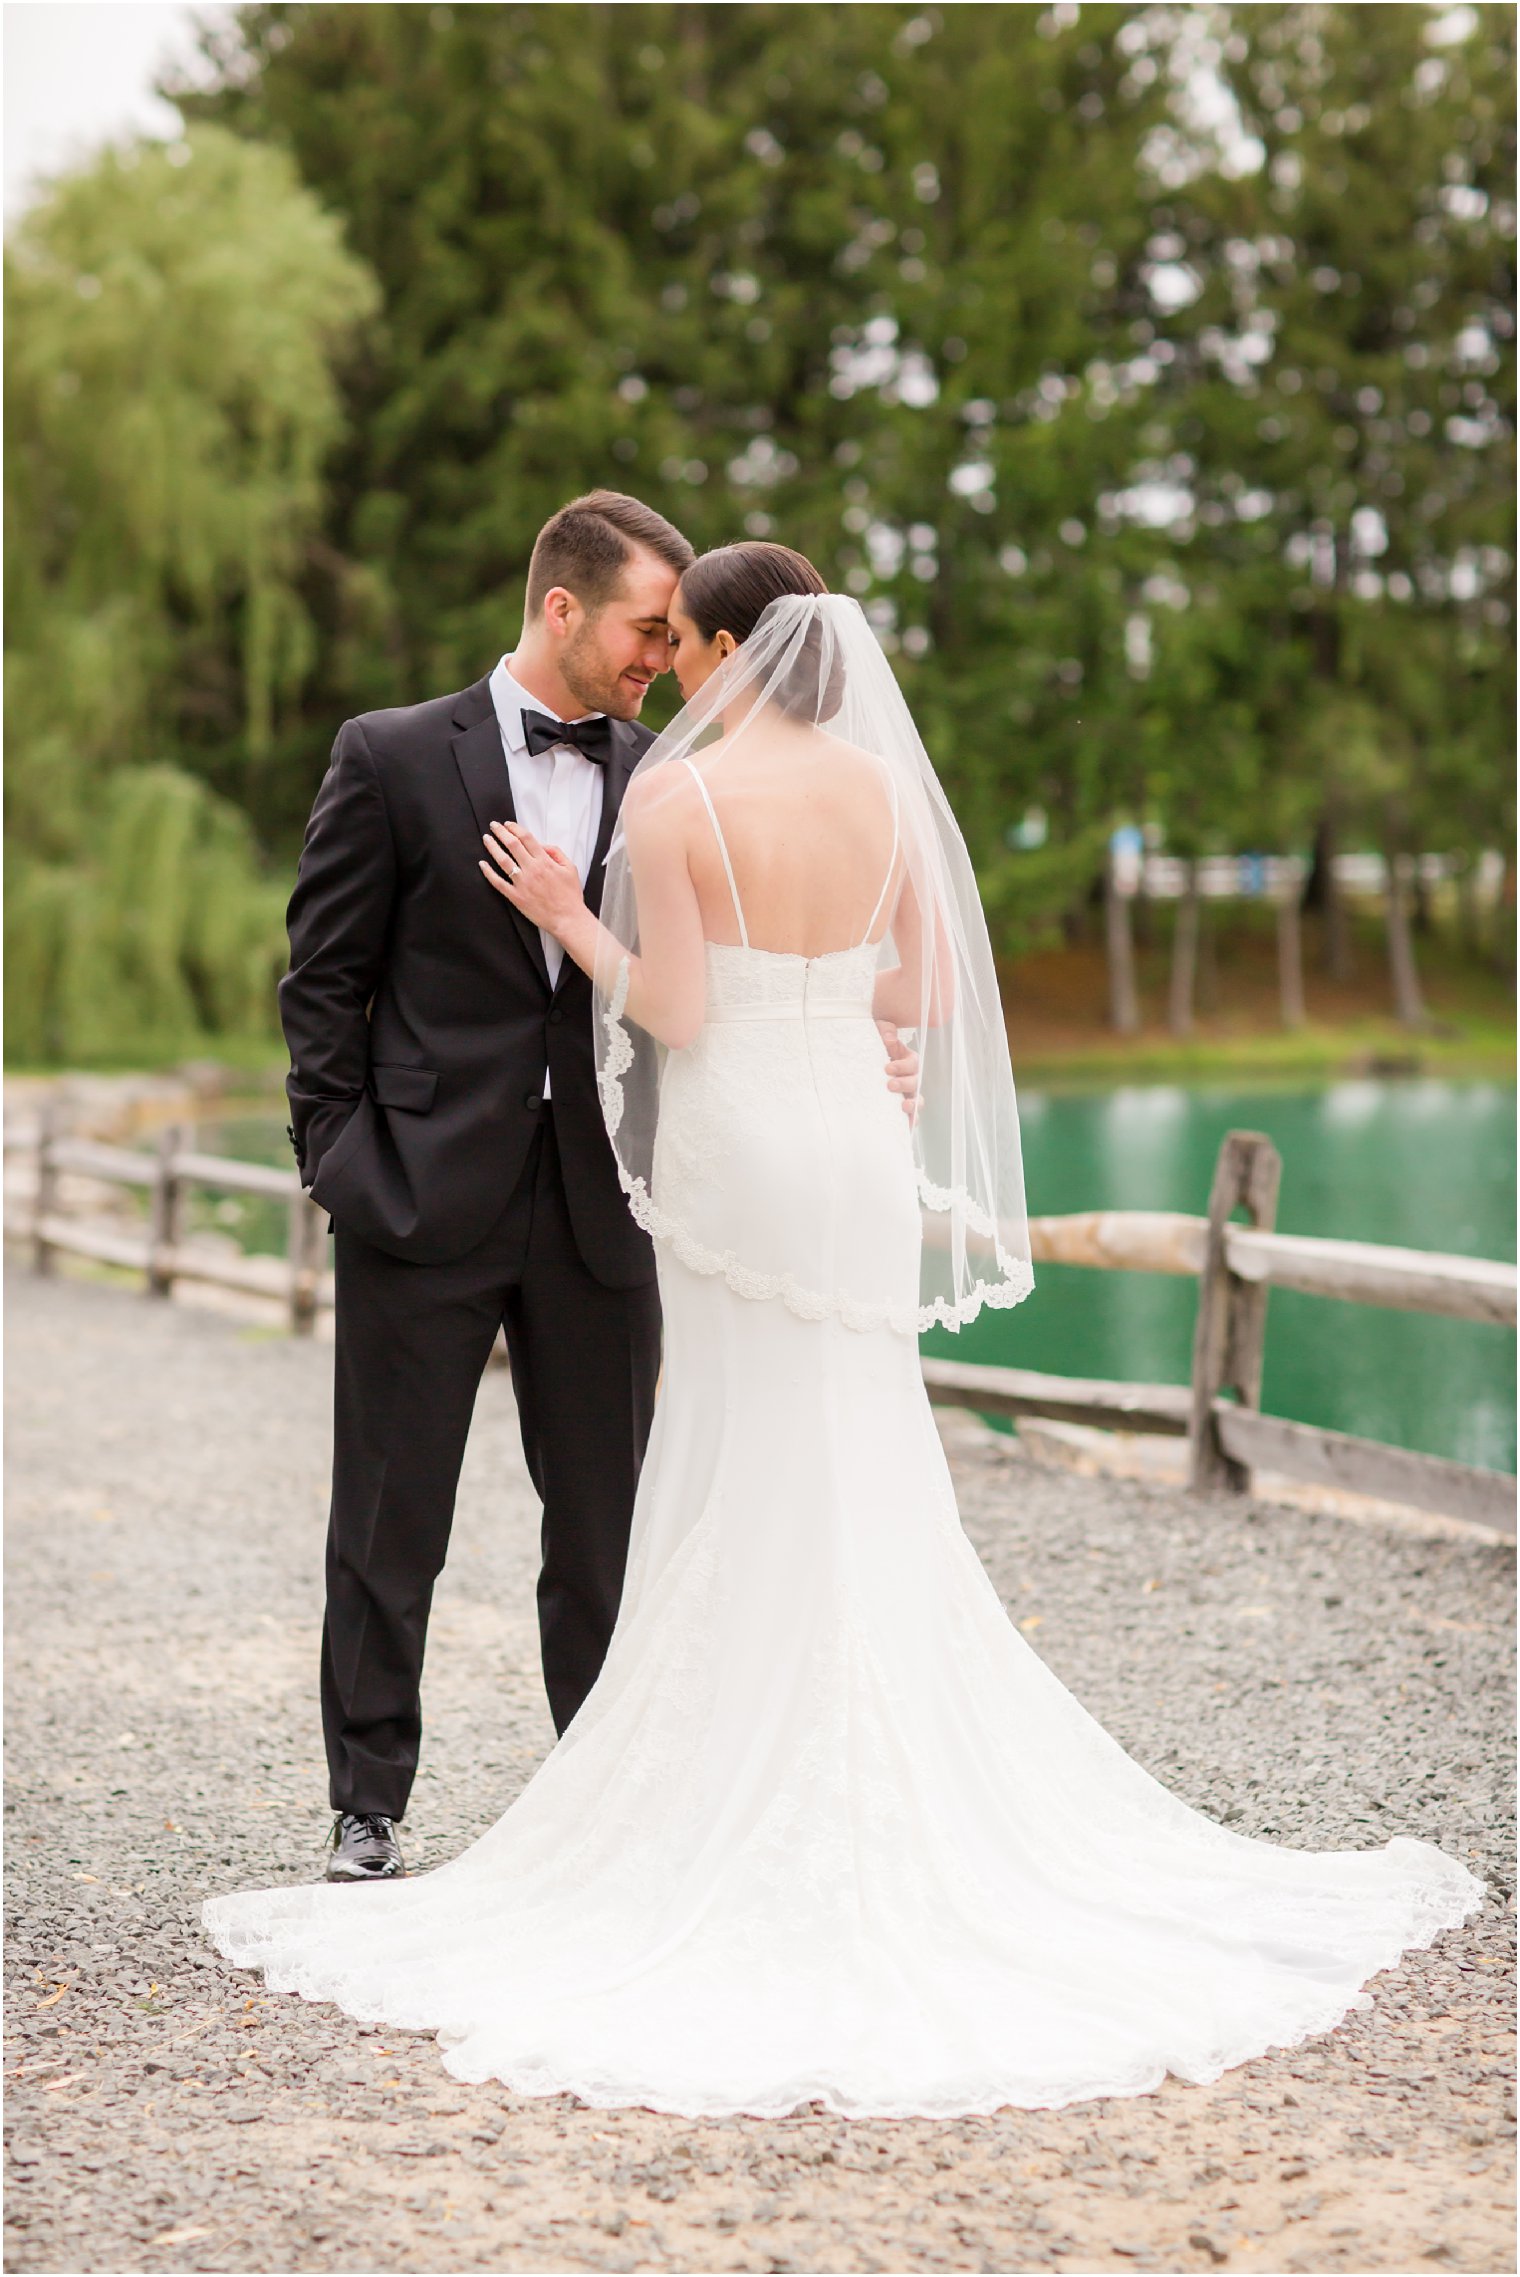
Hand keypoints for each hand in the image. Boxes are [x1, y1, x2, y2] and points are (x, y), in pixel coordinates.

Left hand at [480, 820, 584, 937]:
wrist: (568, 919)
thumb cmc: (570, 895)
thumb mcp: (570, 868)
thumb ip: (557, 853)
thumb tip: (542, 846)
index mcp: (545, 861)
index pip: (526, 838)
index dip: (515, 828)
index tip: (508, 824)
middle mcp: (532, 869)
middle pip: (512, 845)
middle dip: (501, 832)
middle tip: (493, 825)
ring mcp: (522, 883)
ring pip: (503, 860)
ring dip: (493, 847)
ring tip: (486, 839)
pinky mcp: (516, 897)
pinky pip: (498, 883)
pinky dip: (488, 873)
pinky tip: (482, 864)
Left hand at [877, 1020, 919, 1123]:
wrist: (859, 1061)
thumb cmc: (871, 1045)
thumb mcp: (876, 1032)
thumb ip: (885, 1030)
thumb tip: (888, 1037)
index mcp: (907, 1060)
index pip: (912, 1063)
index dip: (903, 1066)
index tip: (887, 1068)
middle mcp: (910, 1077)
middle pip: (916, 1082)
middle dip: (905, 1084)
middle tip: (889, 1085)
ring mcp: (906, 1093)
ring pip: (917, 1100)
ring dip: (912, 1104)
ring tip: (903, 1106)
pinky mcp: (899, 1107)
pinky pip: (909, 1116)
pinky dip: (910, 1122)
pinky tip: (905, 1127)